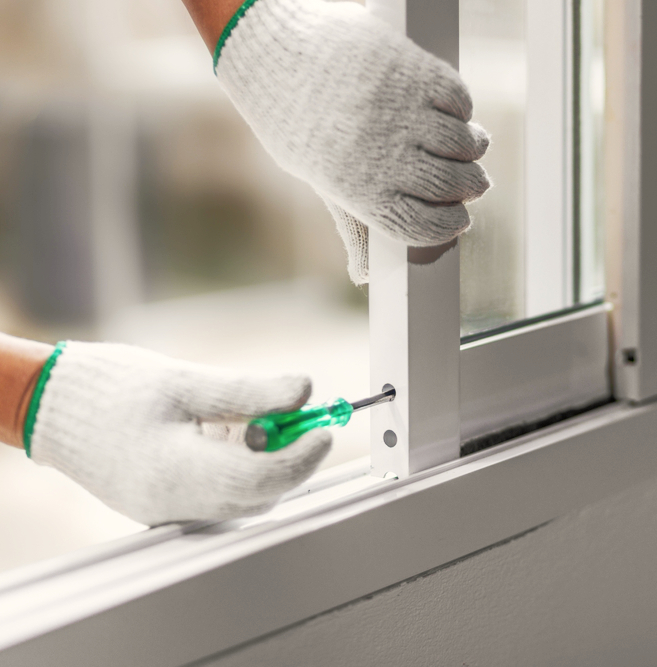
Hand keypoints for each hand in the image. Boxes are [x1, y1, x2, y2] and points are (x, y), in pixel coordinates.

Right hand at [29, 342, 329, 524]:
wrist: (50, 406)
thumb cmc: (108, 390)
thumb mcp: (185, 381)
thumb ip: (249, 391)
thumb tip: (303, 391)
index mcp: (176, 474)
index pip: (262, 480)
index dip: (301, 455)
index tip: (324, 428)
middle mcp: (175, 504)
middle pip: (258, 493)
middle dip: (288, 455)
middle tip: (298, 415)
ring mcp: (169, 510)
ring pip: (243, 496)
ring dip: (263, 459)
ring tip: (248, 416)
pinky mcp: (166, 503)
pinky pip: (220, 494)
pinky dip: (238, 465)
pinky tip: (226, 431)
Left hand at [214, 0, 490, 283]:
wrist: (277, 47)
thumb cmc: (296, 119)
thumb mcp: (319, 176)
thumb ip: (351, 219)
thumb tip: (361, 276)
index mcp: (360, 191)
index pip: (424, 226)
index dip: (449, 226)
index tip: (459, 220)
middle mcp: (386, 157)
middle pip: (453, 186)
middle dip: (471, 188)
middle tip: (475, 183)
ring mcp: (403, 113)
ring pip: (464, 144)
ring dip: (474, 148)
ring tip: (471, 146)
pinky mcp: (415, 73)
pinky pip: (460, 101)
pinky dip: (464, 110)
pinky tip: (455, 113)